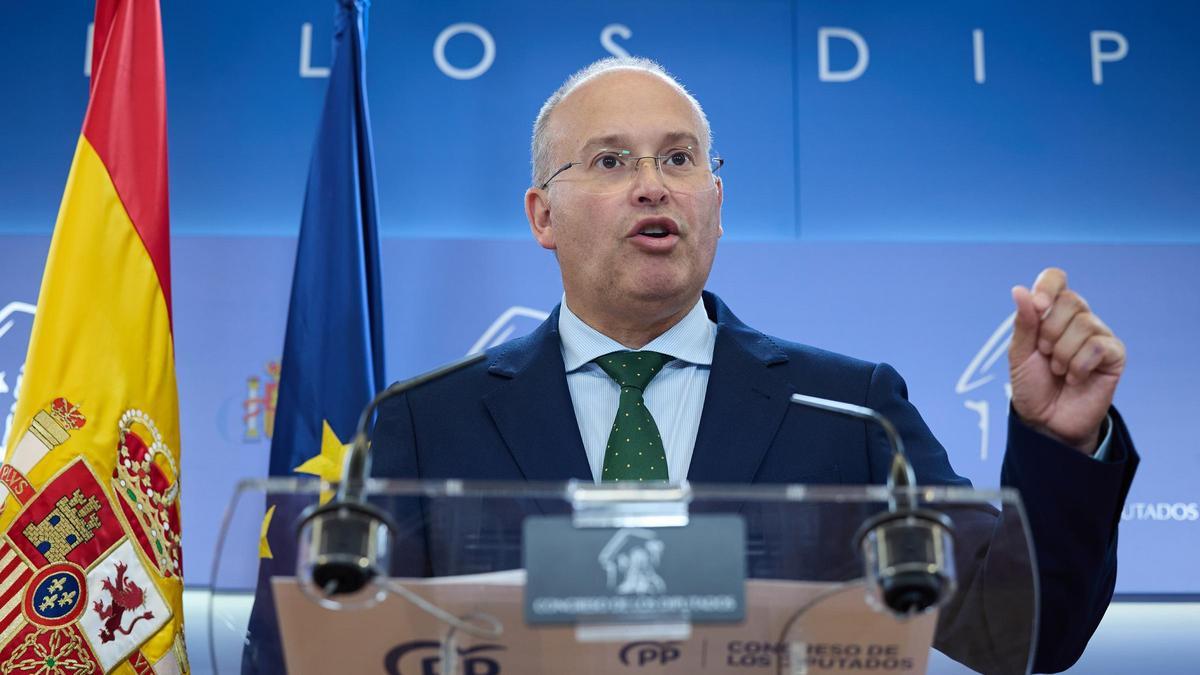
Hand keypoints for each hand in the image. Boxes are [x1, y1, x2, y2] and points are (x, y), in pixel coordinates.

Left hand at [1009, 268, 1124, 453]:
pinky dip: (1079, 365)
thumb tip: (1019, 290)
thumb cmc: (1032, 384)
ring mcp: (1098, 335)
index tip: (1038, 307)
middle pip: (1071, 300)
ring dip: (1063, 353)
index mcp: (1052, 312)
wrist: (1045, 420)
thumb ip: (1024, 322)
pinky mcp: (1114, 355)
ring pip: (1085, 324)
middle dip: (1050, 331)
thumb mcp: (1020, 353)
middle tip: (1045, 354)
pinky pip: (1098, 346)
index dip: (1048, 287)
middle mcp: (1078, 319)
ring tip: (1059, 370)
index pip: (1056, 279)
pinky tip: (1075, 378)